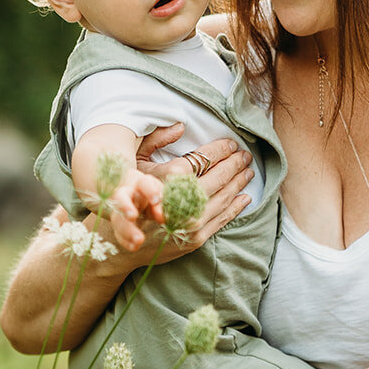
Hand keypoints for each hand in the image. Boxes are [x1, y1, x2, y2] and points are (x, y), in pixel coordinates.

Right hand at [106, 169, 163, 251]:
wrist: (131, 190)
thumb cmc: (150, 192)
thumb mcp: (159, 194)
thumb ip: (161, 204)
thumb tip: (162, 218)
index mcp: (141, 183)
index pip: (144, 183)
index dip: (149, 191)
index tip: (156, 200)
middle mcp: (126, 194)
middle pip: (122, 198)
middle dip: (126, 208)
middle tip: (133, 217)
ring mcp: (119, 208)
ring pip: (117, 217)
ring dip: (126, 229)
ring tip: (138, 241)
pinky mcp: (117, 221)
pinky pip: (118, 231)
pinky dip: (125, 240)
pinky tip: (133, 247)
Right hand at [131, 132, 255, 265]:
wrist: (121, 241)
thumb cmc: (127, 197)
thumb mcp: (134, 162)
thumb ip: (155, 140)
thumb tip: (181, 126)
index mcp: (171, 177)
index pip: (205, 158)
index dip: (221, 149)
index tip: (232, 143)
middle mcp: (185, 200)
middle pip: (219, 177)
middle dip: (235, 164)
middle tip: (246, 155)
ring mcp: (193, 221)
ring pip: (224, 197)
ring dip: (239, 182)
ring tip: (248, 171)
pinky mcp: (197, 238)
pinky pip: (223, 218)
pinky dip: (236, 206)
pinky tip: (245, 197)